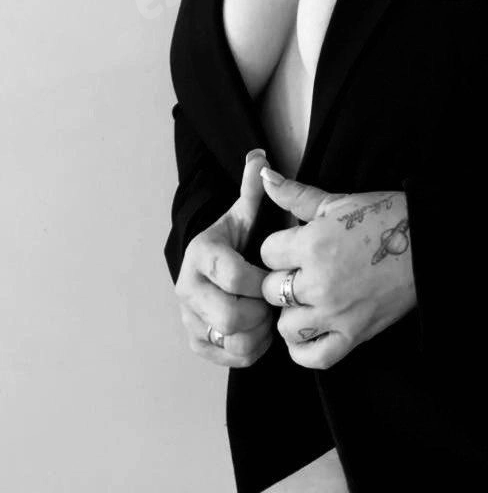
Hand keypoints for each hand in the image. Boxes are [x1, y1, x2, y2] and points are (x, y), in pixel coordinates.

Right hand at [174, 149, 272, 367]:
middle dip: (260, 311)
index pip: (234, 276)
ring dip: (258, 332)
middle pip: (229, 316)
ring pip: (230, 340)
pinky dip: (251, 349)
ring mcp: (189, 317)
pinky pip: (229, 357)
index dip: (261, 281)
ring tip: (267, 314)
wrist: (217, 268)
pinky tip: (258, 330)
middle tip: (273, 300)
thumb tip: (260, 156)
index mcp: (200, 254)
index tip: (273, 275)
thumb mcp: (245, 214)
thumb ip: (253, 190)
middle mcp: (187, 287)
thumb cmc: (238, 240)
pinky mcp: (196, 342)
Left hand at [259, 169, 416, 369]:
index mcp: (313, 244)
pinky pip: (314, 357)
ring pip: (286, 326)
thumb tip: (263, 175)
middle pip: (271, 289)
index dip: (278, 247)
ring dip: (290, 313)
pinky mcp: (354, 335)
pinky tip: (309, 331)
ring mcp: (336, 313)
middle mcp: (320, 282)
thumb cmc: (383, 218)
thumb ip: (295, 194)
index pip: (266, 252)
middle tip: (298, 271)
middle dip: (280, 278)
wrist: (427, 243)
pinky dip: (304, 349)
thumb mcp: (337, 201)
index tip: (292, 246)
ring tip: (304, 300)